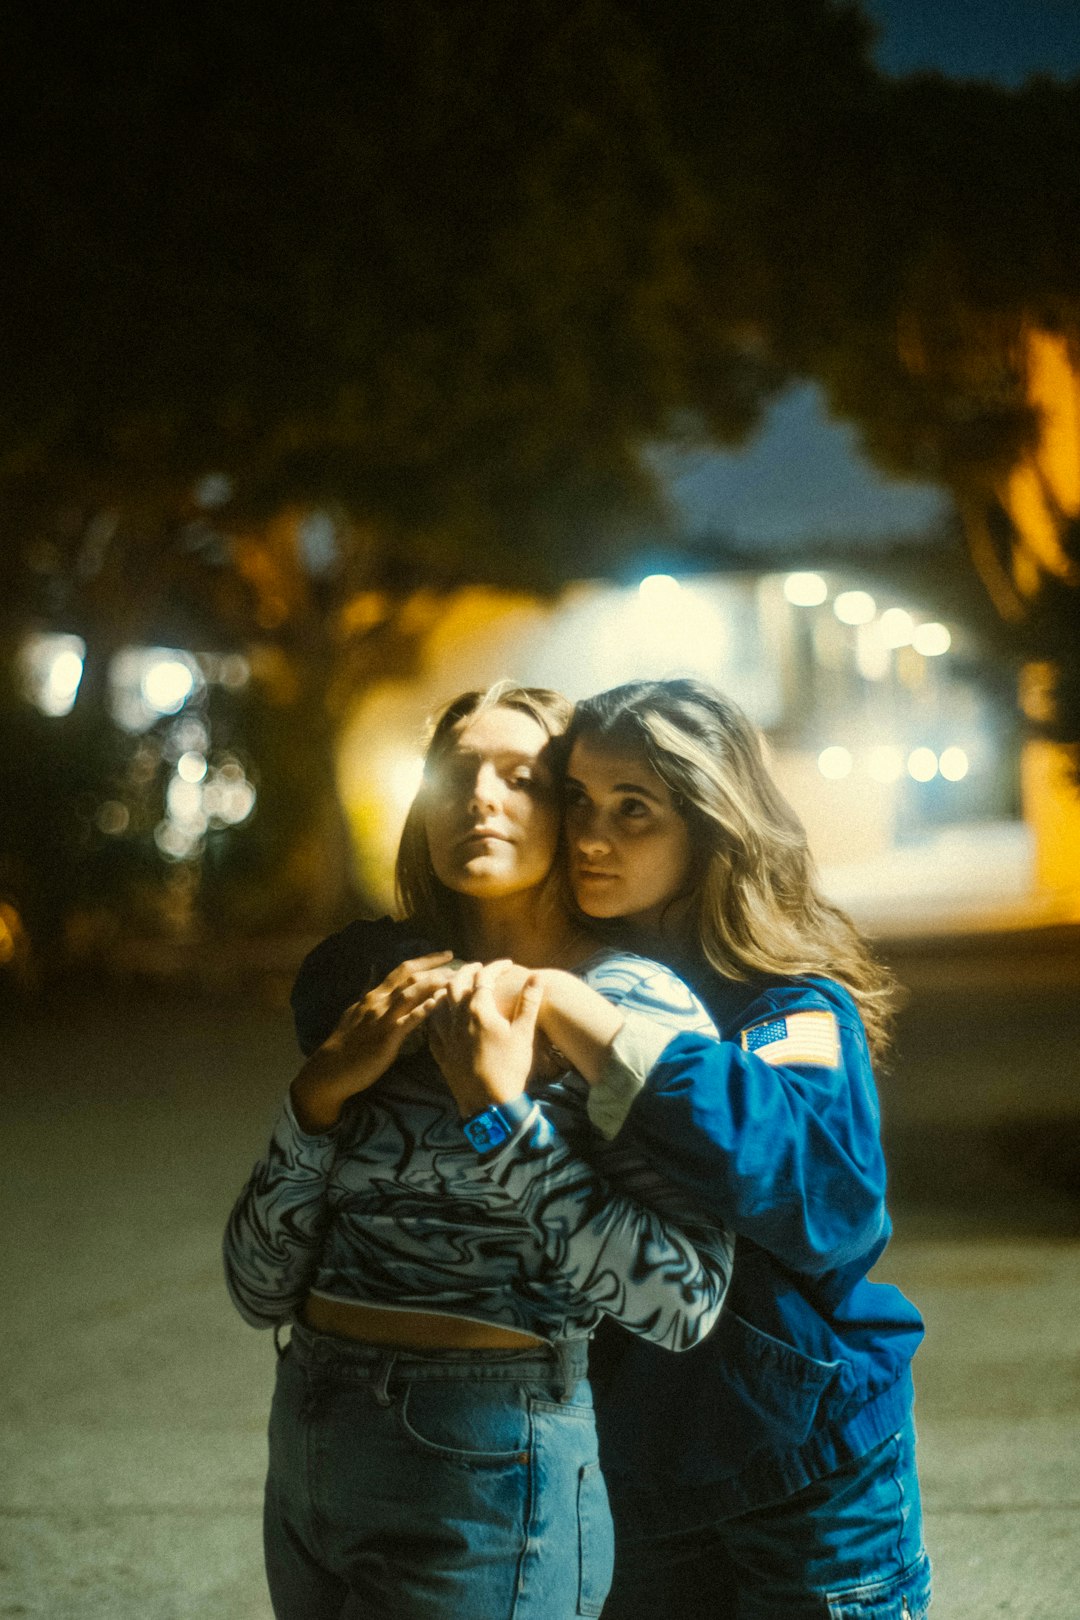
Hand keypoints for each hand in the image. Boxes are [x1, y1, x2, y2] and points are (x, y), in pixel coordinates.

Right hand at [290, 951, 454, 1130]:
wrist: (330, 1070)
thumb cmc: (346, 1044)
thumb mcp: (356, 1012)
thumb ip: (370, 995)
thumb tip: (376, 974)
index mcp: (374, 996)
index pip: (402, 970)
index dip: (425, 960)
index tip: (446, 954)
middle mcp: (379, 1001)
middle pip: (410, 976)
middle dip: (435, 967)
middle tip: (459, 962)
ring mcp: (382, 1018)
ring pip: (410, 993)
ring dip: (433, 984)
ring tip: (454, 980)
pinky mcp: (386, 1037)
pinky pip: (406, 1021)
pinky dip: (422, 1010)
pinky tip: (437, 1003)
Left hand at [429, 960, 544, 1117]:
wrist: (489, 1104)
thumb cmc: (510, 1067)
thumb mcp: (524, 1033)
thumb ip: (528, 1002)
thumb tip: (536, 977)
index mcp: (479, 1010)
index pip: (484, 977)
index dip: (496, 966)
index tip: (507, 963)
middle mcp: (457, 1018)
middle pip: (456, 983)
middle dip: (467, 970)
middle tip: (479, 967)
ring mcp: (445, 1035)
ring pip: (438, 1002)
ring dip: (447, 988)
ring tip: (457, 984)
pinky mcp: (439, 1052)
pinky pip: (431, 1025)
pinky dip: (435, 1012)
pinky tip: (440, 1013)